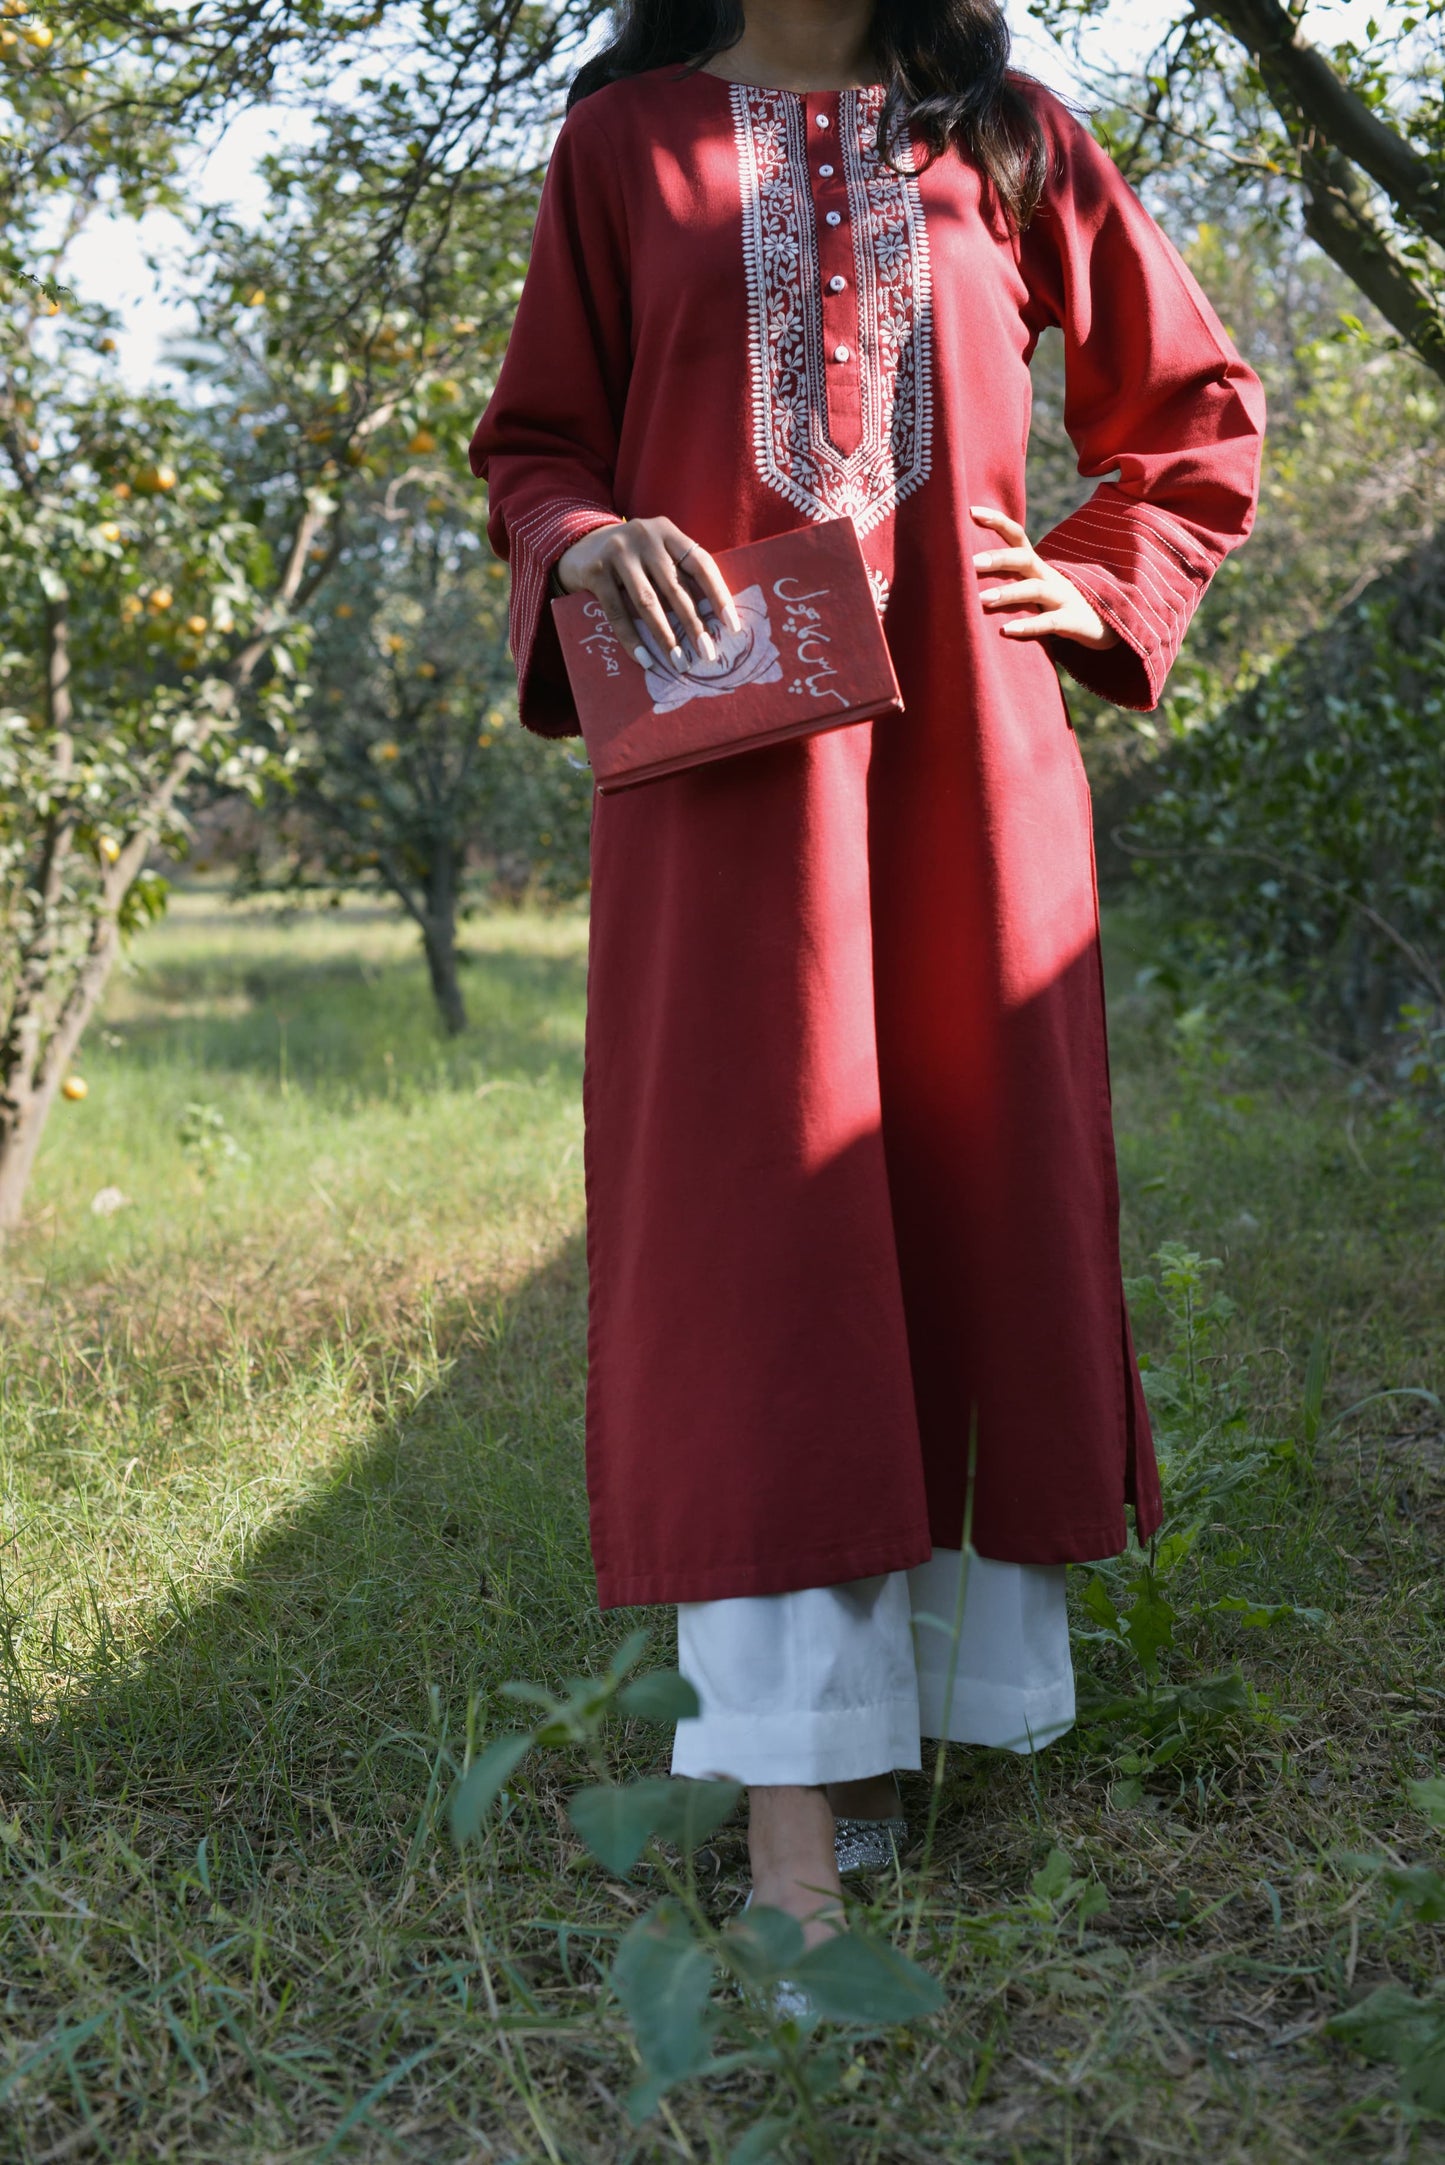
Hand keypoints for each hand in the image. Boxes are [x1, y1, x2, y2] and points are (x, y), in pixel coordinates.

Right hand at [555, 516, 740, 669]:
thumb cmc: (632, 558)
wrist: (579, 543)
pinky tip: (644, 659)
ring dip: (665, 637)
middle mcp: (645, 537)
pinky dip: (631, 639)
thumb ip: (679, 575)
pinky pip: (617, 612)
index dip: (718, 595)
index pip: (701, 563)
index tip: (731, 627)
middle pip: (675, 587)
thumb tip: (712, 622)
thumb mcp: (657, 555)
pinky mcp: (596, 572)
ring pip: (647, 602)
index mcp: (668, 532)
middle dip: (693, 624)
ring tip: (678, 662)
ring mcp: (619, 553)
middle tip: (706, 653)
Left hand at [971, 505, 1119, 650]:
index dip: (997, 522)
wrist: (1104, 624)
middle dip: (998, 558)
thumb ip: (1008, 580)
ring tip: (982, 599)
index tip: (971, 511)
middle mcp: (1049, 576)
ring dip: (1008, 593)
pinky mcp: (1071, 621)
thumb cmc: (1055, 606)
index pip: (1017, 536)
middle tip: (970, 562)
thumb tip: (965, 574)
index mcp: (1037, 566)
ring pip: (1035, 589)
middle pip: (1024, 559)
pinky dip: (1028, 626)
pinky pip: (1049, 622)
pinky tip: (1006, 630)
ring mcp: (1062, 597)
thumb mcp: (1033, 588)